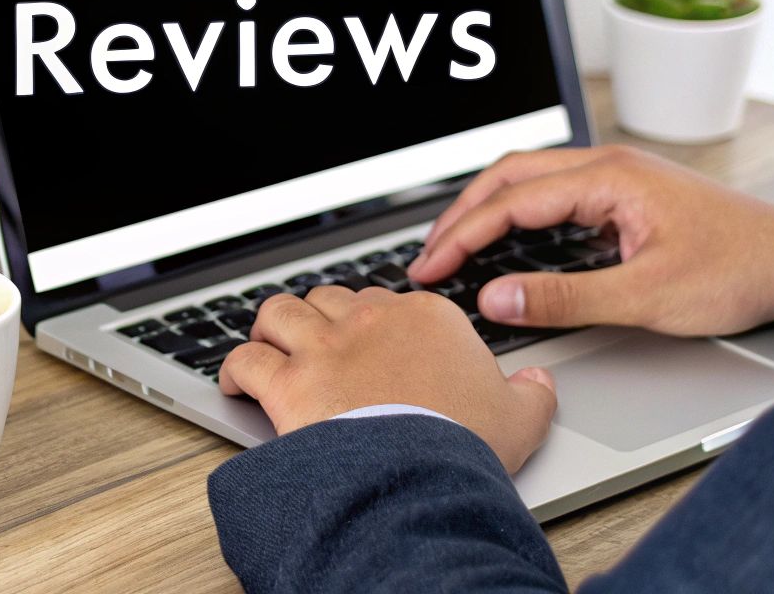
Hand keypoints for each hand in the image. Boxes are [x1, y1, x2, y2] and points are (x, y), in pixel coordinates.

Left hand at [219, 287, 556, 471]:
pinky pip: (246, 359)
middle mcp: (369, 320)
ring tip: (270, 347)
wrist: (421, 475)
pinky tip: (236, 381)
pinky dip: (235, 369)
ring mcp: (324, 347)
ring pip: (280, 312)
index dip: (372, 321)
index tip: (369, 341)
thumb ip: (532, 394)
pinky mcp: (287, 381)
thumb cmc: (466, 444)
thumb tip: (539, 383)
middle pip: (329, 299)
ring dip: (271, 328)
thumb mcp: (520, 418)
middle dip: (319, 318)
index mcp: (425, 317)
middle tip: (316, 343)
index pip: (385, 299)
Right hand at [412, 145, 773, 336]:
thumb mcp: (645, 296)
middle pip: (509, 175)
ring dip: (487, 210)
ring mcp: (617, 176)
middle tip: (429, 256)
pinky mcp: (625, 194)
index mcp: (608, 177)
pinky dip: (517, 213)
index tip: (430, 266)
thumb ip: (564, 299)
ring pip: (529, 179)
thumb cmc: (735, 271)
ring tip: (454, 246)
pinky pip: (554, 192)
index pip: (511, 200)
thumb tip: (499, 299)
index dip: (462, 235)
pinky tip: (508, 240)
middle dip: (461, 215)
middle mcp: (608, 165)